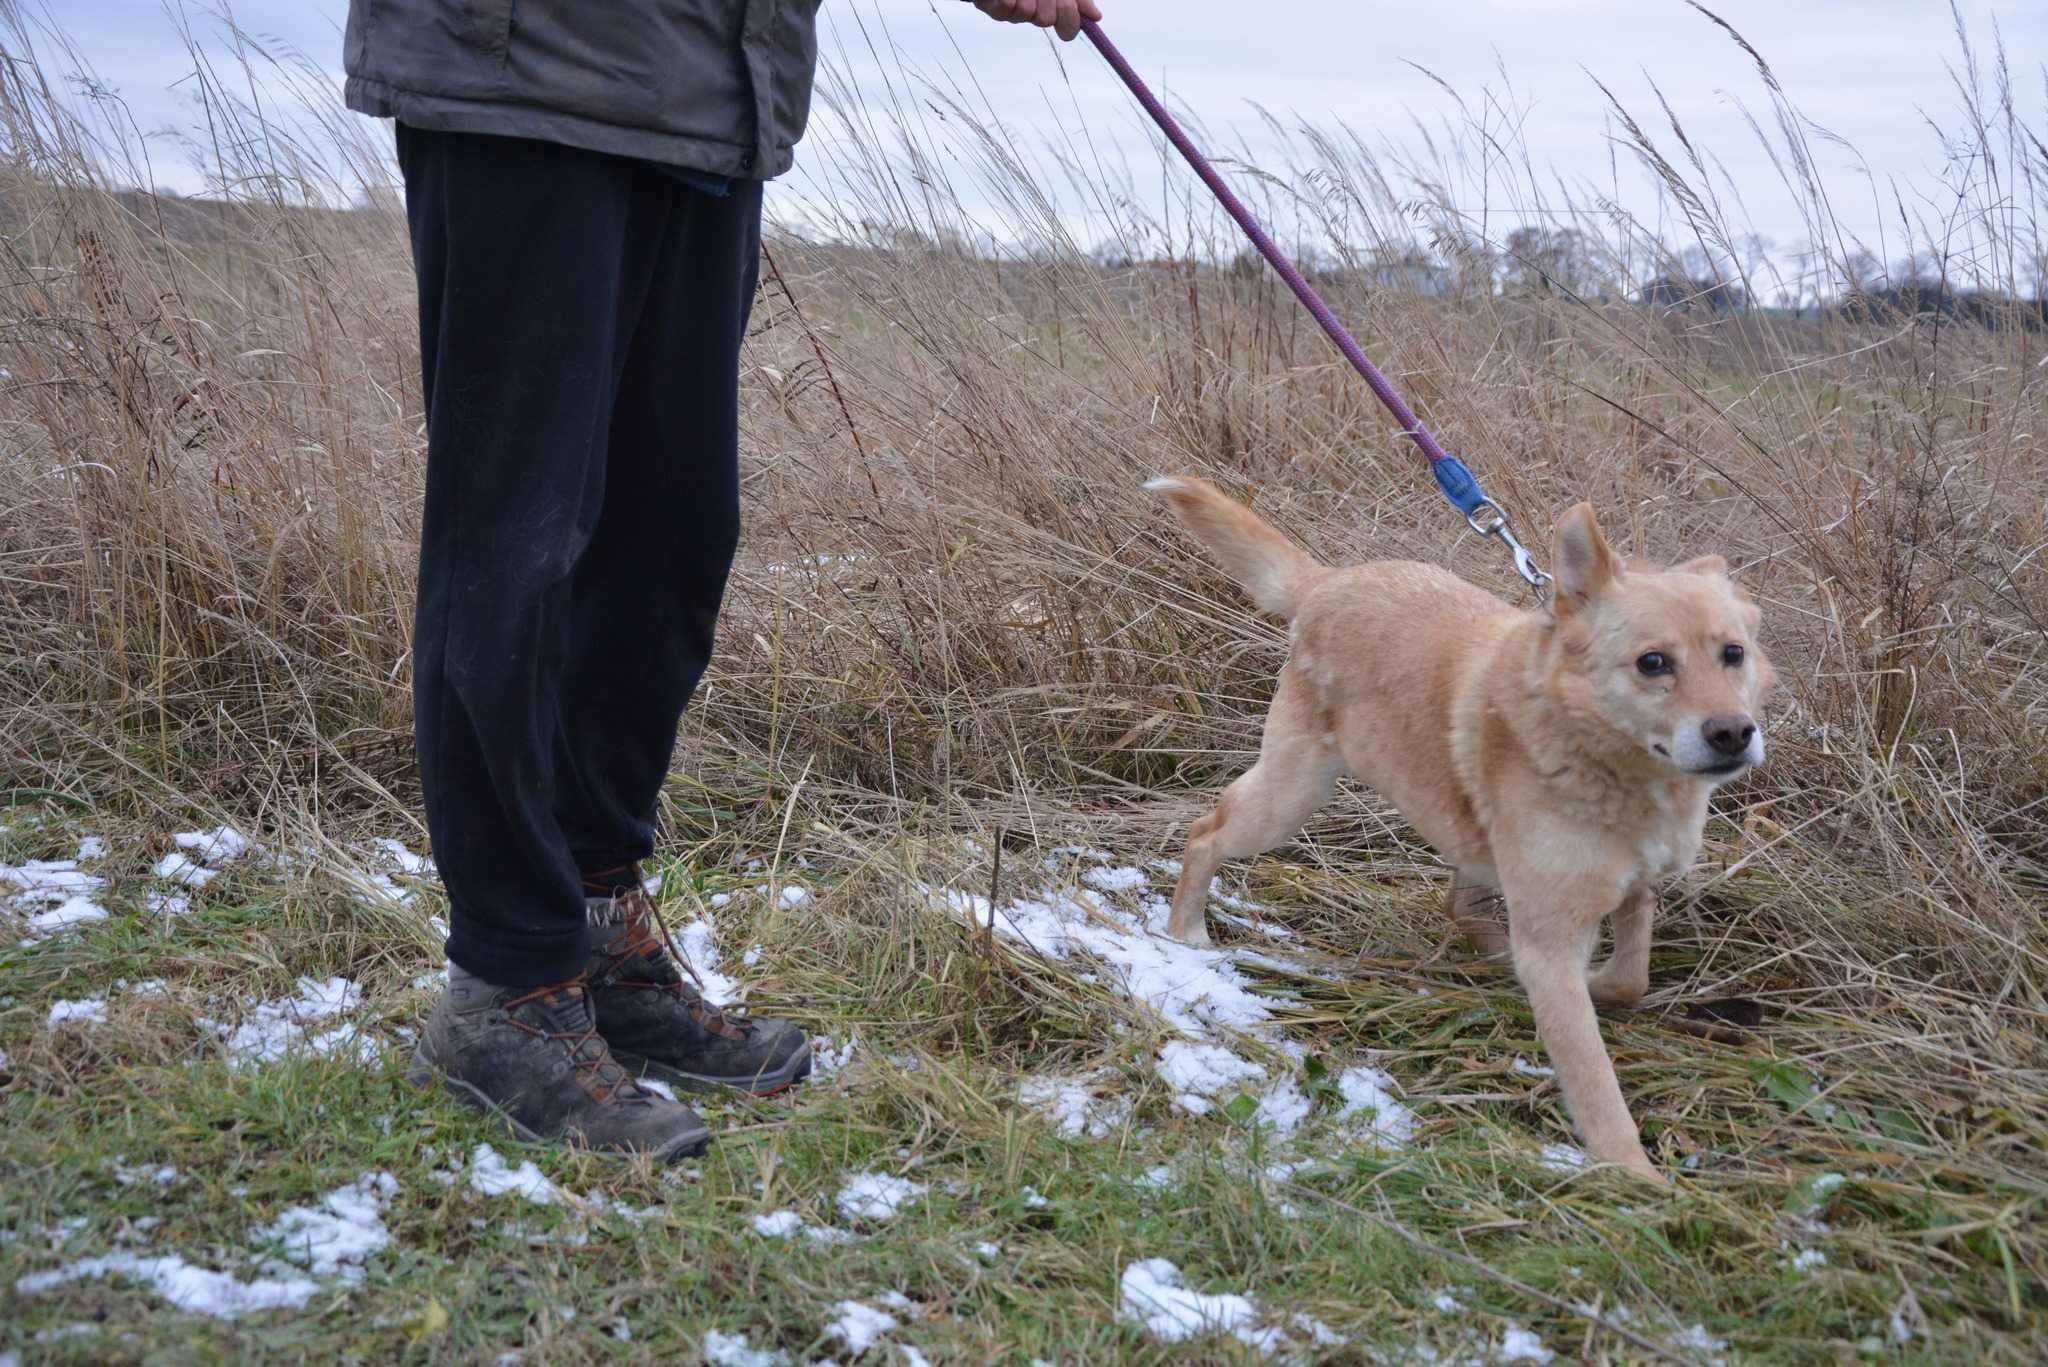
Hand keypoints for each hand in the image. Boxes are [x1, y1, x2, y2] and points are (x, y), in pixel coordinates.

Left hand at [974, 0, 1101, 41]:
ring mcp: (1012, 11)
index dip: (1069, 20)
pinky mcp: (991, 7)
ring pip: (1028, 14)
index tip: (1068, 5)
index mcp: (1052, 5)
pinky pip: (1006, 9)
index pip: (1068, 28)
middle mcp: (1033, 11)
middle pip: (1047, 20)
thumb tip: (1096, 16)